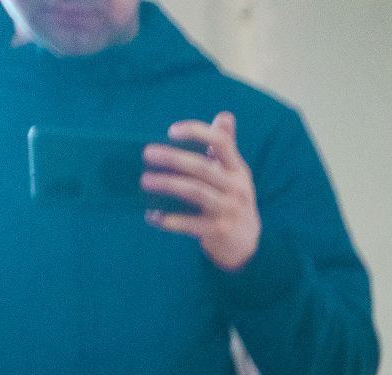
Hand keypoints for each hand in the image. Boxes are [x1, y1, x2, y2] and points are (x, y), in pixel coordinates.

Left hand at [145, 113, 260, 270]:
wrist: (246, 241)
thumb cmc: (232, 198)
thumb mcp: (235, 173)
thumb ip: (226, 146)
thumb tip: (225, 116)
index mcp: (237, 169)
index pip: (221, 143)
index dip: (197, 133)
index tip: (171, 132)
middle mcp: (236, 187)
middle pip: (202, 167)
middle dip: (173, 158)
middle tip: (147, 153)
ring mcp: (229, 209)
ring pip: (194, 192)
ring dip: (167, 184)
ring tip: (145, 181)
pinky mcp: (219, 230)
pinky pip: (190, 224)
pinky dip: (169, 220)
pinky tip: (152, 216)